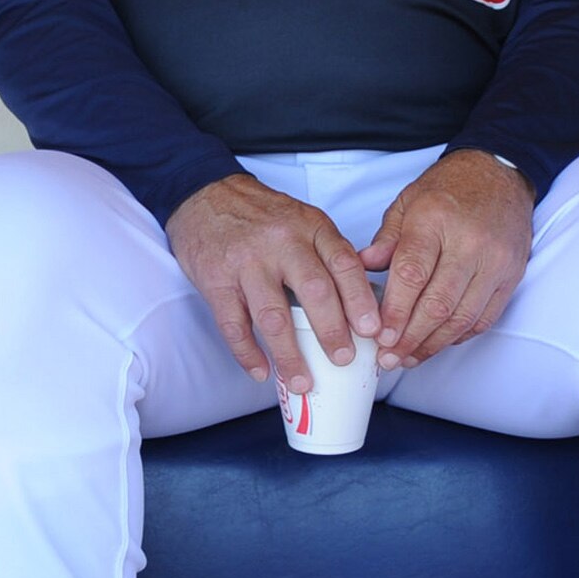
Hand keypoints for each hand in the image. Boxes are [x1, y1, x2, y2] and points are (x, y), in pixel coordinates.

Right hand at [165, 173, 379, 391]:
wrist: (205, 195)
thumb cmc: (262, 215)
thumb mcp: (303, 219)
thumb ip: (329, 252)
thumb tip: (364, 299)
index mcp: (310, 227)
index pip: (343, 264)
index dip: (360, 300)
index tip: (373, 330)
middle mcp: (281, 243)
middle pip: (313, 291)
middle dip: (332, 330)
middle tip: (344, 359)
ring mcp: (246, 263)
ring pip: (273, 316)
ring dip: (289, 355)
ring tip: (302, 382)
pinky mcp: (216, 281)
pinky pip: (233, 325)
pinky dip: (247, 353)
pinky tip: (261, 372)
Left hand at [365, 151, 535, 370]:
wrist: (500, 175)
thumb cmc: (449, 189)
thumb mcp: (408, 202)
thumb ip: (386, 239)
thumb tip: (360, 268)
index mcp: (435, 220)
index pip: (412, 275)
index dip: (394, 312)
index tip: (378, 336)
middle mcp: (469, 243)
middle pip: (438, 303)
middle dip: (409, 338)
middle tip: (387, 358)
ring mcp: (495, 262)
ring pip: (462, 317)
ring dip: (432, 344)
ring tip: (408, 358)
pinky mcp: (511, 275)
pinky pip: (484, 316)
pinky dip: (459, 335)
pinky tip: (437, 342)